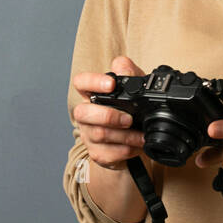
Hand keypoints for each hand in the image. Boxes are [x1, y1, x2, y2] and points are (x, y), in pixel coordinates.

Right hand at [71, 55, 149, 171]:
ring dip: (124, 136)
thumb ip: (129, 72)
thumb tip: (124, 69)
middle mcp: (86, 114)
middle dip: (108, 116)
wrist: (132, 139)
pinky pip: (106, 154)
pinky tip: (135, 146)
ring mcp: (89, 135)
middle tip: (129, 119)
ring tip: (140, 135)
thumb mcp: (134, 87)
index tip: (111, 84)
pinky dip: (125, 150)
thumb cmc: (130, 109)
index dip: (93, 82)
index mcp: (91, 94)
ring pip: (98, 134)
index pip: (81, 82)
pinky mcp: (97, 153)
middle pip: (83, 113)